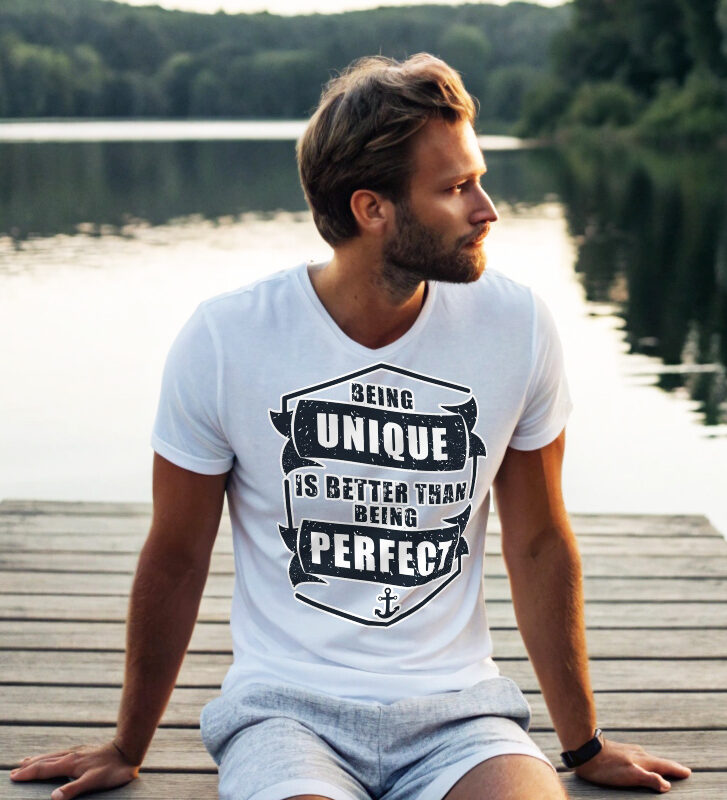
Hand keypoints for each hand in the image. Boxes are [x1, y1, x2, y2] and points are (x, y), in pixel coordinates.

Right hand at [9, 740, 139, 799]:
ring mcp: (78, 752)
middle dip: (29, 767)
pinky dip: (51, 755)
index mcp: (70, 764)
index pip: (44, 769)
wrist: (128, 750)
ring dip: (38, 759)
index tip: (13, 776)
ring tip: (26, 761)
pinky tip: (53, 756)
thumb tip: (52, 797)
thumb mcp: (93, 782)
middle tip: (13, 771)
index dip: (28, 774)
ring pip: (53, 755)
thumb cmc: (112, 770)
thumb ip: (73, 789)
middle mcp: (71, 756)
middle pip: (45, 761)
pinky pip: (62, 753)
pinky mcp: (84, 751)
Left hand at [574, 737, 690, 792]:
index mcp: (643, 760)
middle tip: (681, 770)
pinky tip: (638, 761)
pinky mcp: (617, 751)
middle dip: (669, 766)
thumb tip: (667, 785)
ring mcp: (627, 751)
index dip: (676, 770)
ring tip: (662, 767)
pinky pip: (636, 757)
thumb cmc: (606, 766)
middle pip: (658, 761)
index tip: (688, 772)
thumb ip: (649, 779)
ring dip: (657, 763)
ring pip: (647, 758)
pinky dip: (644, 761)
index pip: (664, 766)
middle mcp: (637, 754)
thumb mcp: (629, 775)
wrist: (584, 749)